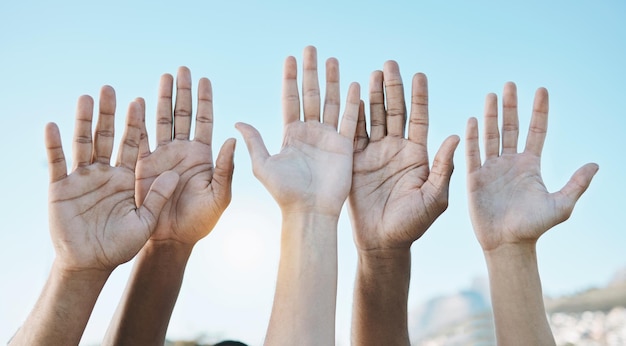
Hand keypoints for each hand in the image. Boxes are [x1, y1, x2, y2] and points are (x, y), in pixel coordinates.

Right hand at [46, 86, 178, 271]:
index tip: (141, 99)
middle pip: (108, 136)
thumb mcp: (147, 221)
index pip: (134, 143)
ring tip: (86, 98)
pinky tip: (53, 125)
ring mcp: (83, 178)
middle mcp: (107, 172)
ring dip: (83, 121)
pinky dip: (54, 145)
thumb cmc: (122, 246)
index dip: (136, 122)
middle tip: (110, 88)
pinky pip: (58, 163)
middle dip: (110, 113)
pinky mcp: (61, 188)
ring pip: (83, 143)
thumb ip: (159, 197)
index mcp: (129, 177)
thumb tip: (176, 175)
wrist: (92, 264)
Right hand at [135, 67, 234, 244]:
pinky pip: (141, 139)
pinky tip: (139, 102)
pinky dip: (139, 121)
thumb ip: (227, 168)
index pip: (205, 121)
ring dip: (163, 99)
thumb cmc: (201, 221)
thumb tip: (233, 138)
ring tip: (164, 76)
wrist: (173, 240)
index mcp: (203, 156)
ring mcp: (162, 156)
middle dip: (183, 92)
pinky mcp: (143, 165)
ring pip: (162, 121)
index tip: (204, 78)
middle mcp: (183, 151)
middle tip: (182, 69)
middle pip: (183, 114)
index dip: (205, 100)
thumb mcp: (220, 195)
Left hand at [236, 46, 359, 216]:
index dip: (290, 79)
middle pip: (311, 95)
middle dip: (311, 72)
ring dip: (332, 81)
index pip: (290, 99)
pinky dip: (353, 103)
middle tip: (311, 49)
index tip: (290, 58)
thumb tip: (237, 121)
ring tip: (332, 59)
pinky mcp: (345, 146)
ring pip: (332, 102)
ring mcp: (329, 138)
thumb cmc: (284, 193)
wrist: (309, 212)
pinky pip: (351, 120)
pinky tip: (355, 84)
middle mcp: (310, 132)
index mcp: (290, 134)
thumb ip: (254, 141)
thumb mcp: (263, 165)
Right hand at [348, 61, 458, 250]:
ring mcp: (375, 154)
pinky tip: (352, 97)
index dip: (419, 97)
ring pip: (374, 118)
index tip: (419, 75)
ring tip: (372, 74)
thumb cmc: (413, 225)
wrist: (382, 243)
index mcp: (418, 155)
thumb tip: (455, 137)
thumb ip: (444, 168)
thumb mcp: (435, 198)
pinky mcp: (355, 161)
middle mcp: (397, 149)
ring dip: (373, 96)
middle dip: (393, 88)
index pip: (419, 118)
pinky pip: (353, 134)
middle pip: (395, 111)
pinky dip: (352, 115)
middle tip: (390, 64)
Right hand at [466, 82, 597, 250]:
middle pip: (510, 128)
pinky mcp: (475, 178)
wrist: (508, 243)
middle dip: (510, 106)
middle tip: (510, 85)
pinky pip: (473, 153)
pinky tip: (472, 120)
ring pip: (491, 136)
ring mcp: (491, 169)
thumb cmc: (534, 227)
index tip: (541, 90)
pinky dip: (472, 137)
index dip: (539, 111)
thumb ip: (576, 184)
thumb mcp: (561, 205)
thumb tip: (595, 164)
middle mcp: (510, 163)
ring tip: (491, 95)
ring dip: (491, 116)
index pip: (536, 131)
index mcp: (530, 165)